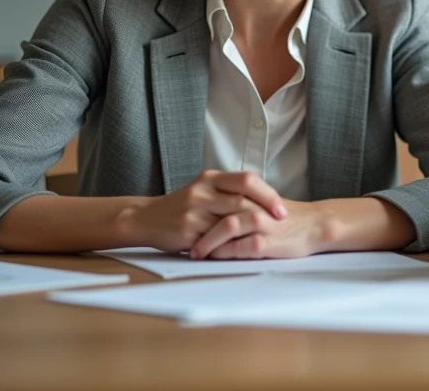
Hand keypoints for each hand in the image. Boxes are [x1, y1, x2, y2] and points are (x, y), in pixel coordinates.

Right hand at [123, 170, 286, 253]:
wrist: (146, 219)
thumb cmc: (182, 206)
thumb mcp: (204, 189)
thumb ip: (228, 191)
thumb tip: (264, 200)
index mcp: (210, 178)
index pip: (246, 179)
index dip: (268, 194)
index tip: (282, 208)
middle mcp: (202, 191)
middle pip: (242, 198)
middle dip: (266, 211)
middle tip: (282, 223)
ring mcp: (194, 211)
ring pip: (231, 220)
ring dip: (251, 230)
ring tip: (267, 237)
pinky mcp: (188, 231)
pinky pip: (216, 240)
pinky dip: (233, 245)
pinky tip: (245, 250)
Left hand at [190, 199, 327, 259]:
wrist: (314, 225)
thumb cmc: (286, 217)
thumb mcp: (260, 203)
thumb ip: (238, 203)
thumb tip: (212, 213)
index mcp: (249, 193)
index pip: (216, 198)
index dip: (197, 212)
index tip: (182, 224)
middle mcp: (253, 205)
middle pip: (216, 212)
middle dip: (196, 228)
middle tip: (180, 240)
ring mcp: (260, 223)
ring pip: (225, 227)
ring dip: (207, 242)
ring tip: (195, 253)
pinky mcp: (265, 242)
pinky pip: (238, 248)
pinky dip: (224, 253)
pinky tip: (215, 259)